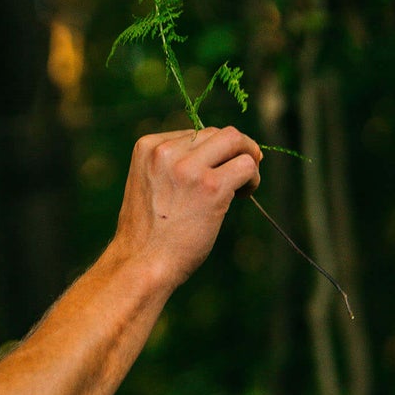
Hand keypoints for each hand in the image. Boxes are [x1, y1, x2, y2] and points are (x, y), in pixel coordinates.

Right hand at [106, 126, 262, 289]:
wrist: (142, 262)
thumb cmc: (148, 231)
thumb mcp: (150, 183)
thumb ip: (172, 163)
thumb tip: (218, 154)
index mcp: (147, 146)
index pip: (194, 132)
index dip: (211, 151)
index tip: (215, 171)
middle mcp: (166, 151)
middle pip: (217, 133)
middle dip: (233, 151)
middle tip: (237, 176)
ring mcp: (189, 167)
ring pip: (235, 141)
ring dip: (247, 159)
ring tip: (242, 186)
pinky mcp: (211, 186)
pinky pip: (247, 166)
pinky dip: (252, 179)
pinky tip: (243, 195)